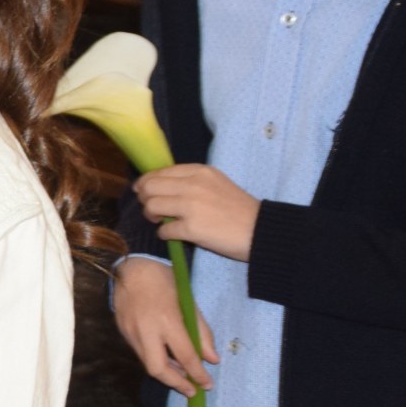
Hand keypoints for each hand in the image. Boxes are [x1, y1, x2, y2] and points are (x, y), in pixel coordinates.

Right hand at [112, 254, 217, 396]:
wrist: (131, 268)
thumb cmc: (164, 280)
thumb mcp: (189, 302)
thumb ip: (201, 332)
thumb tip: (212, 359)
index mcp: (168, 321)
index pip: (185, 356)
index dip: (198, 374)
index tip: (207, 385)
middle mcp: (146, 330)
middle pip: (158, 369)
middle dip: (176, 383)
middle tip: (191, 389)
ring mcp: (131, 332)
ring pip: (147, 363)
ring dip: (167, 373)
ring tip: (181, 374)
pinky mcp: (122, 332)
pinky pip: (141, 353)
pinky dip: (156, 359)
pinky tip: (166, 357)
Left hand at [136, 164, 260, 261]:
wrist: (261, 231)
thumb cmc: (238, 209)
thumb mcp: (215, 184)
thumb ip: (189, 181)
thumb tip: (157, 186)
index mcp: (199, 172)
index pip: (159, 172)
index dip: (146, 183)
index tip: (144, 192)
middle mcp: (193, 185)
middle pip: (149, 187)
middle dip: (144, 198)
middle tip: (150, 209)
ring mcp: (191, 206)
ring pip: (151, 206)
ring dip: (150, 216)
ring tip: (159, 221)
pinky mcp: (192, 228)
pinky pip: (163, 230)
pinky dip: (164, 234)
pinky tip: (174, 234)